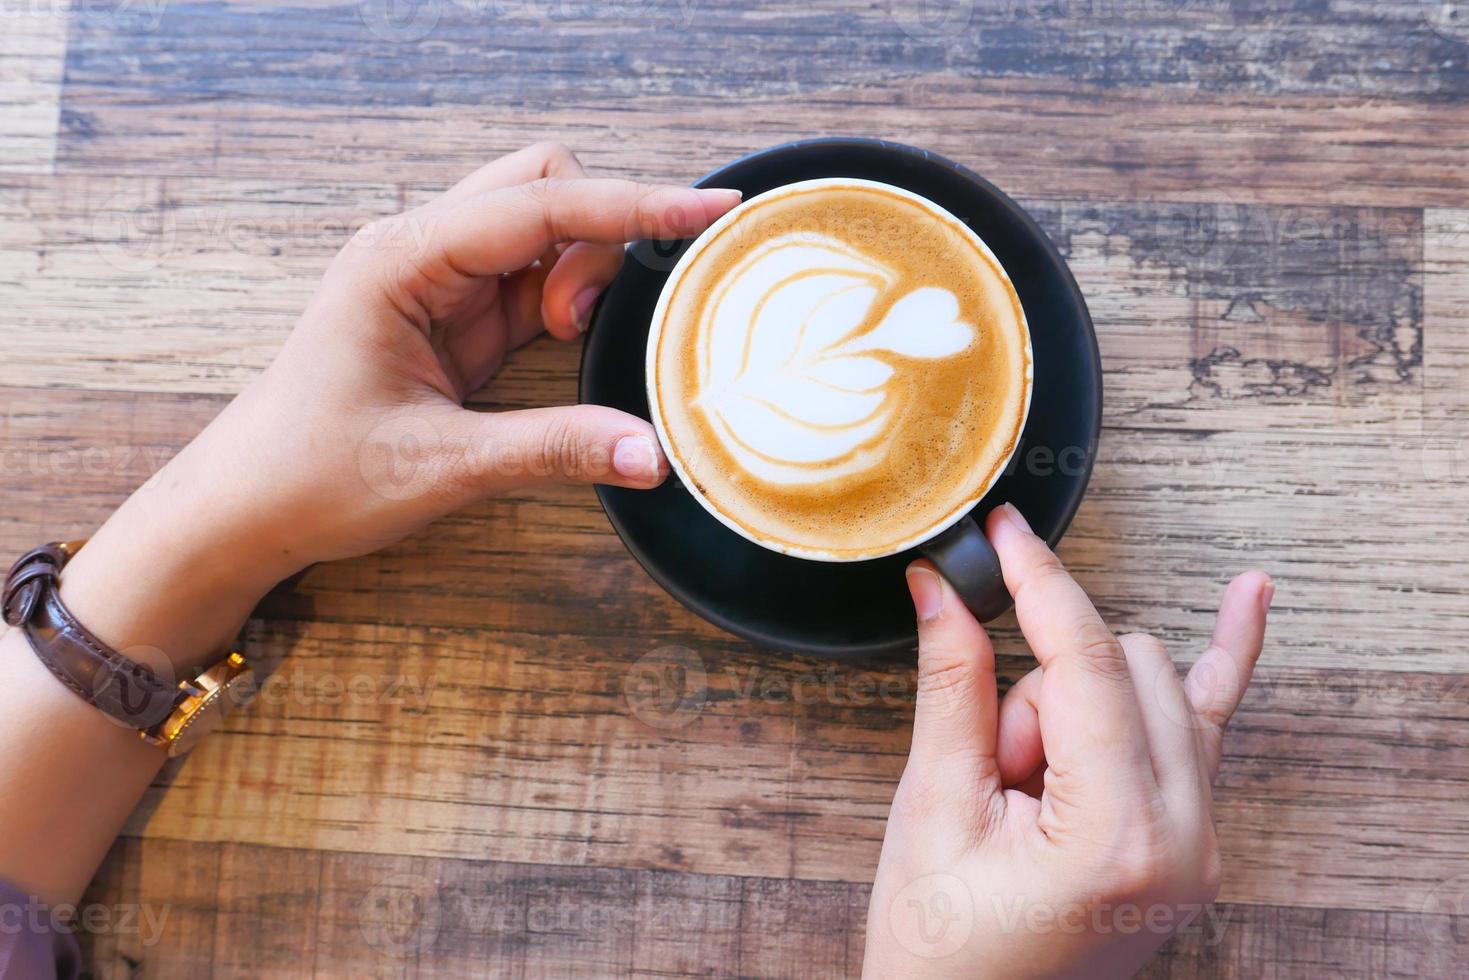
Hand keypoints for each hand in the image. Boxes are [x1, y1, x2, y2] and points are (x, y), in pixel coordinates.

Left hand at [56, 142, 741, 669]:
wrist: (244, 509)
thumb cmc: (312, 474)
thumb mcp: (443, 465)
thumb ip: (554, 448)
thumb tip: (652, 452)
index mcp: (402, 258)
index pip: (541, 203)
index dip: (633, 204)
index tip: (709, 210)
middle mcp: (419, 250)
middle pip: (543, 187)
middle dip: (597, 236)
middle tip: (584, 326)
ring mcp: (437, 280)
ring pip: (544, 232)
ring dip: (580, 276)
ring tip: (564, 344)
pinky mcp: (452, 317)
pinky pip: (532, 282)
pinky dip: (566, 303)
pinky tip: (565, 345)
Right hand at [862, 504, 1271, 978]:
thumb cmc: (941, 951)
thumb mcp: (934, 813)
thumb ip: (953, 688)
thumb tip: (943, 587)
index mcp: (1116, 836)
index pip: (1087, 665)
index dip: (1038, 584)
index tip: (1002, 529)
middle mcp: (1185, 837)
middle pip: (1127, 666)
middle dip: (1043, 686)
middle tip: (989, 767)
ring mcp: (1200, 842)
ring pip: (1160, 683)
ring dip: (1081, 703)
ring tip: (1019, 790)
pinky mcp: (1193, 840)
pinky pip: (1215, 724)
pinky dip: (1228, 657)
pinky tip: (1250, 595)